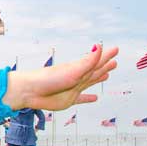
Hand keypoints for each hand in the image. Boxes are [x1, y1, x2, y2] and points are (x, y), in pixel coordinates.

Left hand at [3, 44, 117, 110]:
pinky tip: (94, 98)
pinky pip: (81, 99)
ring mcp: (73, 88)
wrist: (30, 92)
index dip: (107, 55)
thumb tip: (99, 46)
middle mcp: (77, 77)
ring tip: (107, 75)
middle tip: (114, 61)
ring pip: (89, 82)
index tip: (116, 49)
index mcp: (79, 69)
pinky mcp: (68, 100)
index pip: (97, 61)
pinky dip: (88, 98)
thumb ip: (88, 61)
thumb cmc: (49, 79)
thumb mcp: (72, 70)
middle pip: (94, 70)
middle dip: (104, 65)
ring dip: (98, 78)